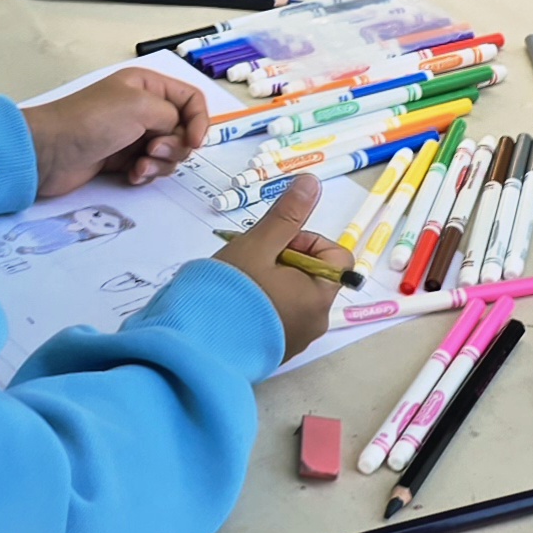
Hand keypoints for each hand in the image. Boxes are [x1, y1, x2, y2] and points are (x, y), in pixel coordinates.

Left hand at [22, 64, 207, 197]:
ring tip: (138, 166)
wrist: (50, 152)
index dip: (199, 120)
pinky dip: (146, 174)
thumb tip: (179, 131)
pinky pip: (151, 169)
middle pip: (183, 130)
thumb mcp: (140, 105)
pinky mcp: (123, 159)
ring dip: (160, 163)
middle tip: (153, 150)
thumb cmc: (91, 121)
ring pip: (169, 153)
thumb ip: (173, 114)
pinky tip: (131, 175)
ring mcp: (133, 135)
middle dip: (175, 145)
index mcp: (148, 86)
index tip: (194, 142)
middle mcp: (143, 108)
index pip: (191, 99)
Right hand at [213, 176, 349, 360]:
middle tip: (252, 262)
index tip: (275, 244)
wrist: (197, 347)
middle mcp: (316, 321)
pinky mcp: (277, 349)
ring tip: (241, 282)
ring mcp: (297, 339)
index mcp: (319, 295)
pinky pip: (280, 316)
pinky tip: (237, 303)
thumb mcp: (258, 244)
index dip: (307, 241)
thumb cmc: (229, 293)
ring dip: (273, 280)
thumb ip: (286, 215)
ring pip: (295, 295)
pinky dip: (264, 303)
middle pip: (313, 274)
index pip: (335, 255)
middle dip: (284, 260)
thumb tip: (312, 183)